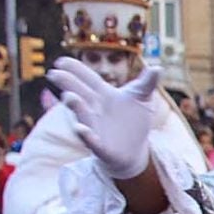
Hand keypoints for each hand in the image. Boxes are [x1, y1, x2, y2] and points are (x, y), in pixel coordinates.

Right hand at [49, 55, 161, 180]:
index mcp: (103, 95)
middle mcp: (94, 109)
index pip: (87, 78)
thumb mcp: (142, 99)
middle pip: (79, 93)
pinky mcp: (100, 146)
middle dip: (67, 84)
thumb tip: (158, 67)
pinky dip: (86, 135)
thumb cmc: (133, 121)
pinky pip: (91, 140)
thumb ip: (147, 83)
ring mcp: (95, 127)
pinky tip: (81, 129)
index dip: (74, 69)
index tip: (61, 61)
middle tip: (55, 74)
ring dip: (75, 106)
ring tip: (69, 97)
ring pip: (82, 115)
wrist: (134, 151)